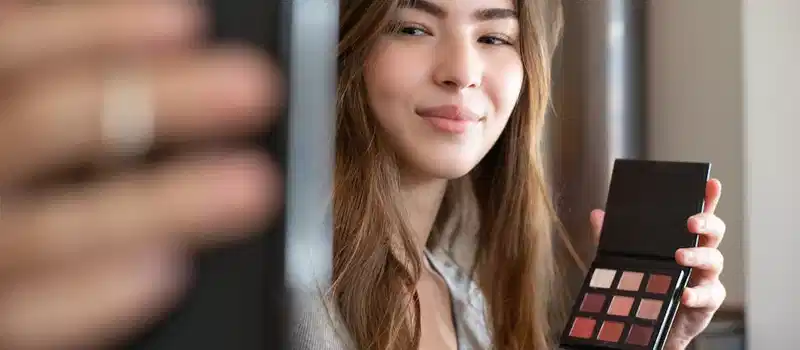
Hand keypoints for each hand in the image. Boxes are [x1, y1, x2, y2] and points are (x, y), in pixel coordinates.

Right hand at [0, 3, 281, 348]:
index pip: (6, 46)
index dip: (90, 30)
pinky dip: (96, 296)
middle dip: (154, 100)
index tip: (185, 21)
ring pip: (45, 232)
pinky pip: (29, 321)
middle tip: (256, 87)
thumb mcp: (10, 123)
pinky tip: (170, 269)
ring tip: (251, 185)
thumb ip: (52, 90)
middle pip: (38, 123)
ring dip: (158, 204)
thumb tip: (166, 39)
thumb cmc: (9, 188)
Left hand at [589, 179, 726, 349]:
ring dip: (698, 256)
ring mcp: (706, 276)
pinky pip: (709, 294)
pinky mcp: (707, 300)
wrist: (653, 323)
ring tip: (680, 256)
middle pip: (714, 232)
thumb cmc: (647, 284)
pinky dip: (697, 293)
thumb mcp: (625, 258)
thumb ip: (611, 238)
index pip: (699, 213)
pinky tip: (684, 293)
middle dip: (707, 222)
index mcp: (683, 239)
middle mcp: (700, 254)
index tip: (710, 183)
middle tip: (690, 223)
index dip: (708, 198)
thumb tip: (597, 214)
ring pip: (715, 259)